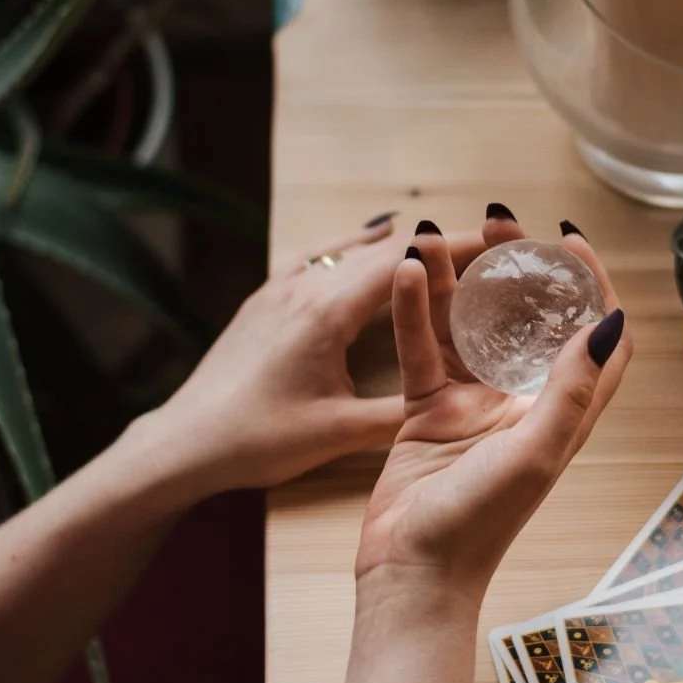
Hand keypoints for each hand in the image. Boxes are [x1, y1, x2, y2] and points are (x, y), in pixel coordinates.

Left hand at [137, 216, 485, 496]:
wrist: (184, 442)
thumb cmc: (256, 440)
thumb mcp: (337, 433)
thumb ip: (400, 415)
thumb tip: (460, 407)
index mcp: (326, 313)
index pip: (403, 265)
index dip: (454, 250)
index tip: (498, 241)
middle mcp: (303, 287)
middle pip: (382, 250)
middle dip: (435, 246)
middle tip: (485, 245)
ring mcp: (280, 287)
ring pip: (348, 248)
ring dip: (395, 244)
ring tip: (439, 243)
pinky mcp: (265, 297)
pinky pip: (318, 253)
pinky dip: (352, 244)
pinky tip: (366, 240)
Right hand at [357, 210, 631, 595]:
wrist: (410, 573)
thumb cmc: (477, 526)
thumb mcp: (533, 453)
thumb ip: (570, 389)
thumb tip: (609, 323)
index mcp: (562, 414)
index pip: (598, 338)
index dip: (595, 287)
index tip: (571, 241)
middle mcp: (523, 403)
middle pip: (530, 319)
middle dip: (519, 268)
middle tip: (501, 222)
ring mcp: (475, 404)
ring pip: (469, 325)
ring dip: (459, 281)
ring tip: (441, 234)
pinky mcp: (429, 410)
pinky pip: (421, 349)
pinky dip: (412, 312)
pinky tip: (406, 274)